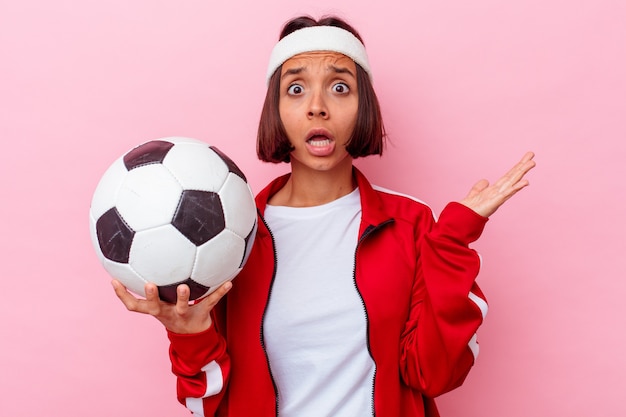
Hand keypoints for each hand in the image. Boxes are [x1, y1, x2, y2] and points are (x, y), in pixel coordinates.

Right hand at [111, 280, 231, 333]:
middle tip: (149, 284)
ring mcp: (184, 314)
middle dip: (151, 296)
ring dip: (183, 297)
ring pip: (182, 307)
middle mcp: (167, 313)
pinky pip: (211, 301)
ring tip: (184, 286)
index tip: (115, 281)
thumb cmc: (172, 311)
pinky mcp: (202, 313)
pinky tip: (229, 282)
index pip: (134, 305)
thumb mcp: (158, 303)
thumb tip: (131, 260)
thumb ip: (146, 287)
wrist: (193, 335)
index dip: (123, 295)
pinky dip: (220, 292)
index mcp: (156, 309)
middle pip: (156, 307)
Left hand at [459, 151, 535, 217]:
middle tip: (532, 154)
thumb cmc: (471, 208)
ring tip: (532, 163)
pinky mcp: (496, 202)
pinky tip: (525, 182)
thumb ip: (480, 186)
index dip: (517, 166)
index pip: (509, 175)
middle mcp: (500, 192)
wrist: (465, 217)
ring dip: (522, 172)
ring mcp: (499, 197)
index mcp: (496, 189)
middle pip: (513, 176)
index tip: (526, 157)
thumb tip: (485, 181)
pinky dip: (516, 187)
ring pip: (513, 182)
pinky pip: (508, 193)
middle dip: (523, 166)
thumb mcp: (475, 193)